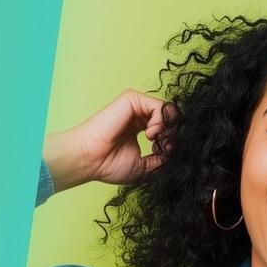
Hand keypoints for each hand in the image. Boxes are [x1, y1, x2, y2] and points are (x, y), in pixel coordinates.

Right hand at [43, 90, 171, 191]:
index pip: (166, 127)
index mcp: (140, 128)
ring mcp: (135, 106)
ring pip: (167, 110)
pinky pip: (159, 105)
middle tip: (166, 147)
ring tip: (154, 141)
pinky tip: (150, 134)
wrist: (90, 159)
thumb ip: (161, 158)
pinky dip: (161, 121)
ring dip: (167, 128)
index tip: (166, 153)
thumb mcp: (145, 167)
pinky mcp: (132, 99)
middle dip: (172, 133)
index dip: (172, 139)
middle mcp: (138, 115)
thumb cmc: (109, 165)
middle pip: (169, 117)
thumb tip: (175, 151)